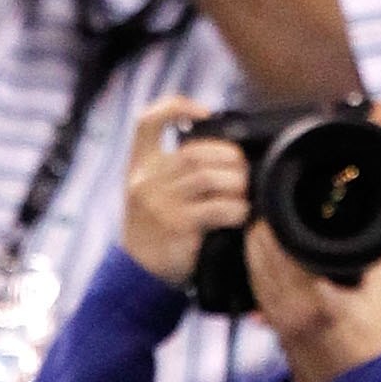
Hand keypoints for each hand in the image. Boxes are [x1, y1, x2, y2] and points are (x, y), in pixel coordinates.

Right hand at [120, 98, 251, 291]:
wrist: (136, 275)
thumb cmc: (153, 229)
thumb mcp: (150, 192)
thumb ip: (173, 169)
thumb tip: (224, 150)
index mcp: (139, 166)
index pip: (146, 121)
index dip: (175, 106)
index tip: (202, 113)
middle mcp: (146, 181)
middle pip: (194, 151)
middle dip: (228, 157)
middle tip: (243, 170)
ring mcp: (160, 204)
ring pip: (208, 177)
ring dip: (237, 184)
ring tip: (244, 194)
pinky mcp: (177, 227)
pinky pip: (217, 209)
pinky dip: (237, 210)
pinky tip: (241, 215)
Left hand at [250, 224, 380, 381]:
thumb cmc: (373, 347)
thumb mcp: (378, 298)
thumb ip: (376, 262)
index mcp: (317, 299)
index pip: (284, 253)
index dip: (274, 228)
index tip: (275, 208)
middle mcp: (293, 311)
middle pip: (264, 263)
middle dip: (259, 235)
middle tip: (263, 212)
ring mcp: (282, 325)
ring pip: (256, 279)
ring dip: (252, 253)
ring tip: (256, 230)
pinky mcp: (278, 334)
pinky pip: (259, 297)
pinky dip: (255, 275)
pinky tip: (257, 262)